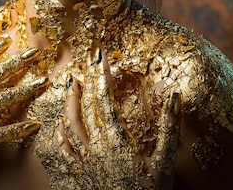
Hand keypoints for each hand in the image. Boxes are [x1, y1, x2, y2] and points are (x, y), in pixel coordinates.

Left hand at [59, 46, 180, 189]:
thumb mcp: (165, 164)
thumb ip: (169, 129)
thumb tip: (176, 97)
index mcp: (117, 141)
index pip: (106, 100)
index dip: (102, 76)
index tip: (100, 55)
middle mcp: (95, 148)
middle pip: (84, 108)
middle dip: (84, 83)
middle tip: (82, 65)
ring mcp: (82, 164)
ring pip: (68, 126)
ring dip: (67, 104)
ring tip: (68, 86)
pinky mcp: (74, 179)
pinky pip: (60, 152)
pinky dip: (57, 135)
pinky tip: (56, 126)